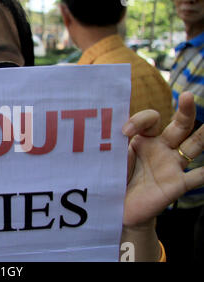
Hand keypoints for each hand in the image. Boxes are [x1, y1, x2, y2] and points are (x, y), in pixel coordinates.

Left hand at [123, 91, 203, 226]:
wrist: (117, 208)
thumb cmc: (114, 178)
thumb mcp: (112, 157)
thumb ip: (114, 142)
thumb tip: (109, 125)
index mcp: (145, 139)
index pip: (150, 120)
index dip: (139, 120)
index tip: (124, 131)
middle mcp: (162, 149)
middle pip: (180, 125)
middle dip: (186, 111)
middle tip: (187, 96)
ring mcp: (172, 166)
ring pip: (193, 146)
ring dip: (203, 135)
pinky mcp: (177, 185)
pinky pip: (197, 177)